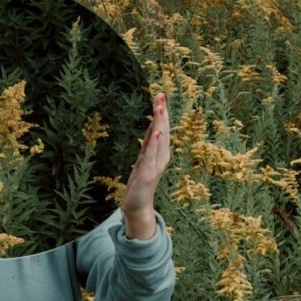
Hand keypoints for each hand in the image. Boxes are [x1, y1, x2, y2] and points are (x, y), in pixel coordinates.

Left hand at [123, 91, 170, 215]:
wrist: (137, 205)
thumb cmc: (141, 182)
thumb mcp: (143, 158)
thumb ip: (149, 143)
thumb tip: (154, 125)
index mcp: (160, 152)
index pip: (161, 128)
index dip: (161, 112)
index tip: (160, 95)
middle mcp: (161, 157)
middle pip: (162, 131)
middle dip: (162, 113)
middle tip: (161, 95)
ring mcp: (156, 166)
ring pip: (159, 141)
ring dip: (160, 124)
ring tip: (160, 109)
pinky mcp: (148, 175)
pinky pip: (151, 157)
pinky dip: (155, 145)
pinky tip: (157, 134)